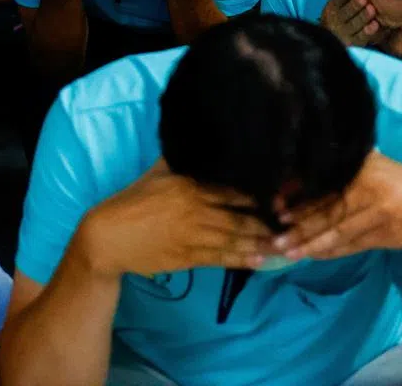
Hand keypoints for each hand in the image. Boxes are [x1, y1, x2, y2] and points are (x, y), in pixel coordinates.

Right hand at [82, 160, 274, 277]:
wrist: (109, 236)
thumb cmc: (133, 200)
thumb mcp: (156, 173)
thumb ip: (180, 160)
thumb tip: (200, 140)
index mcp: (189, 186)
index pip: (233, 190)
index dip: (260, 194)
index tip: (284, 196)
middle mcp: (196, 210)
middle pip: (241, 217)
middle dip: (268, 222)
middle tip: (292, 223)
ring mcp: (194, 236)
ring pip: (235, 240)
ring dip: (262, 243)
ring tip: (285, 244)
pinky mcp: (189, 257)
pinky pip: (222, 258)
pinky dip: (243, 259)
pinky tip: (261, 260)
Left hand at [273, 152, 401, 259]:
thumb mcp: (375, 166)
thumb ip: (343, 169)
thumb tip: (300, 175)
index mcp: (365, 170)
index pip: (327, 186)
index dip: (300, 198)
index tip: (276, 206)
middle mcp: (371, 192)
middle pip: (329, 212)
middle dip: (300, 226)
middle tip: (274, 236)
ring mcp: (379, 217)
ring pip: (339, 232)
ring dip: (311, 244)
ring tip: (287, 251)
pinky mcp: (385, 237)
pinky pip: (352, 246)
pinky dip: (331, 252)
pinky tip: (312, 255)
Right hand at [320, 0, 380, 46]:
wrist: (335, 36)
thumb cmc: (342, 13)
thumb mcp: (338, 2)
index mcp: (334, 7)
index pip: (337, 0)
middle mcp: (338, 20)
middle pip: (345, 13)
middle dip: (354, 6)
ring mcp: (345, 33)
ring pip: (354, 25)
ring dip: (362, 18)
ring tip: (371, 10)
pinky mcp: (354, 43)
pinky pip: (362, 38)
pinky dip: (368, 32)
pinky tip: (376, 26)